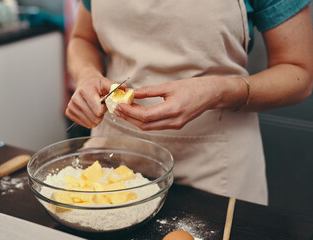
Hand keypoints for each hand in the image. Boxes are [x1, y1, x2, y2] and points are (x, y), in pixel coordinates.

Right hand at [65, 73, 113, 127]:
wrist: (85, 82)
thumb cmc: (96, 84)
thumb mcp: (106, 82)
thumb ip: (115, 87)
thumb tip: (125, 88)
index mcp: (85, 91)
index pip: (98, 111)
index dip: (105, 109)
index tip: (105, 103)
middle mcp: (76, 99)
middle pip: (94, 118)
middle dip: (100, 114)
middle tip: (100, 107)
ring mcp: (71, 106)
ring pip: (89, 122)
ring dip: (95, 118)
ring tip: (95, 108)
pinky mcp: (69, 112)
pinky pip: (83, 123)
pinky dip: (88, 120)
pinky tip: (89, 112)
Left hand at [114, 76, 235, 130]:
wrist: (211, 94)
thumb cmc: (193, 87)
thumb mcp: (170, 85)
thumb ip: (150, 91)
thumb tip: (133, 92)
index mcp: (173, 110)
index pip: (145, 116)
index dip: (130, 112)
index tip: (120, 105)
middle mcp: (173, 121)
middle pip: (145, 125)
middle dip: (129, 118)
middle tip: (117, 109)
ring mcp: (175, 125)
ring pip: (149, 128)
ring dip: (135, 121)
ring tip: (124, 111)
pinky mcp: (175, 125)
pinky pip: (155, 126)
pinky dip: (144, 121)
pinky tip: (137, 113)